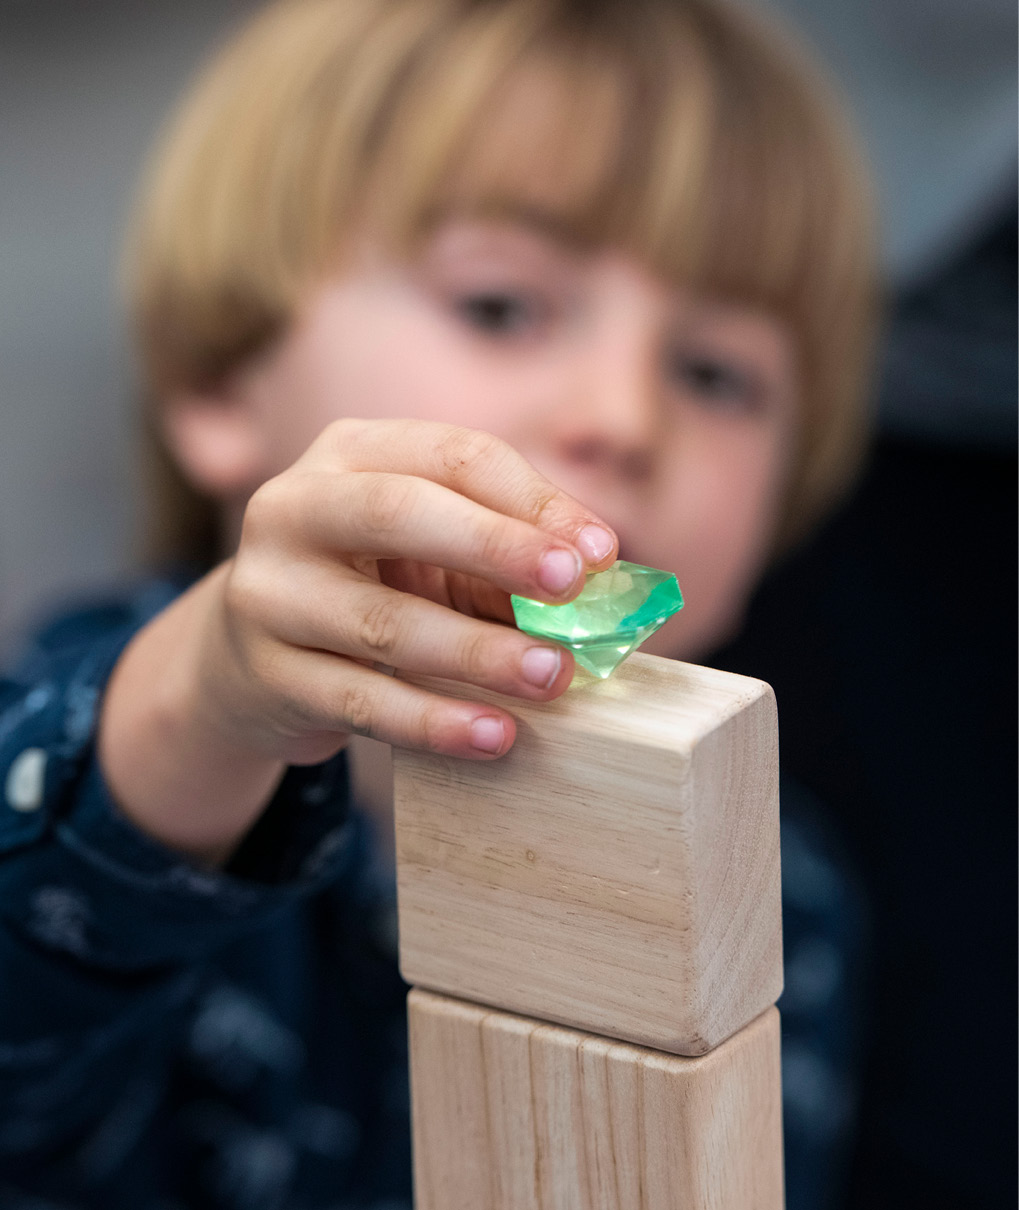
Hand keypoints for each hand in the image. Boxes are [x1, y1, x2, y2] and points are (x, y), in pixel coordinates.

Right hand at [99, 420, 616, 860]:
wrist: (247, 656)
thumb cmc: (368, 586)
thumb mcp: (426, 550)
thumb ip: (502, 556)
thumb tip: (604, 589)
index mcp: (351, 454)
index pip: (453, 457)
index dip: (533, 501)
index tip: (602, 552)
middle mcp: (294, 508)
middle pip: (398, 513)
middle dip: (496, 548)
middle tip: (573, 587)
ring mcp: (269, 592)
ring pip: (383, 621)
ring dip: (479, 652)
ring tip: (552, 677)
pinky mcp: (265, 674)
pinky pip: (361, 701)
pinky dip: (434, 722)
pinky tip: (494, 736)